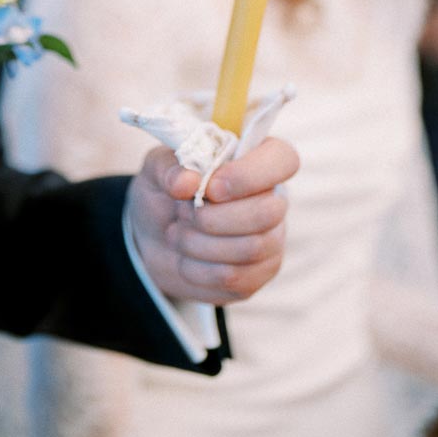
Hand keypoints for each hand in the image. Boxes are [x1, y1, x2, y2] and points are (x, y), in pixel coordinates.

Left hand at [127, 136, 298, 304]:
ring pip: (251, 248)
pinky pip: (237, 277)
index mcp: (256, 159)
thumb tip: (187, 182)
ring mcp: (271, 239)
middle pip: (268, 212)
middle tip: (181, 212)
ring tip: (176, 233)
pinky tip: (184, 257)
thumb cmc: (165, 192)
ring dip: (200, 243)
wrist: (154, 237)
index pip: (283, 159)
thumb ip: (169, 168)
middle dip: (214, 217)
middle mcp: (273, 198)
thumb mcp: (157, 169)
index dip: (249, 175)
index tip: (210, 187)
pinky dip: (199, 269)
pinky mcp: (259, 274)